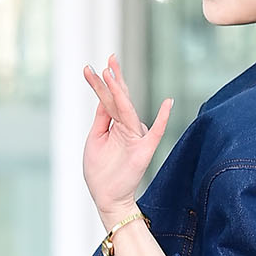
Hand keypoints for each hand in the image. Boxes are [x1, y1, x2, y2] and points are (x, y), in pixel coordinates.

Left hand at [83, 55, 172, 224]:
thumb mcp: (95, 139)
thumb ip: (102, 119)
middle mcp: (127, 127)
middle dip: (113, 78)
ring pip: (128, 109)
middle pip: (120, 98)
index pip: (108, 99)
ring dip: (120, 91)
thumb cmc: (100, 171)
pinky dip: (163, 119)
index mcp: (115, 125)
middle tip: (109, 58)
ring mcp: (136, 137)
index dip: (99, 84)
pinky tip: (167, 103)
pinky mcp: (144, 150)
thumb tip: (104, 96)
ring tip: (111, 73)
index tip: (88, 68)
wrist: (107, 197)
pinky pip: (157, 132)